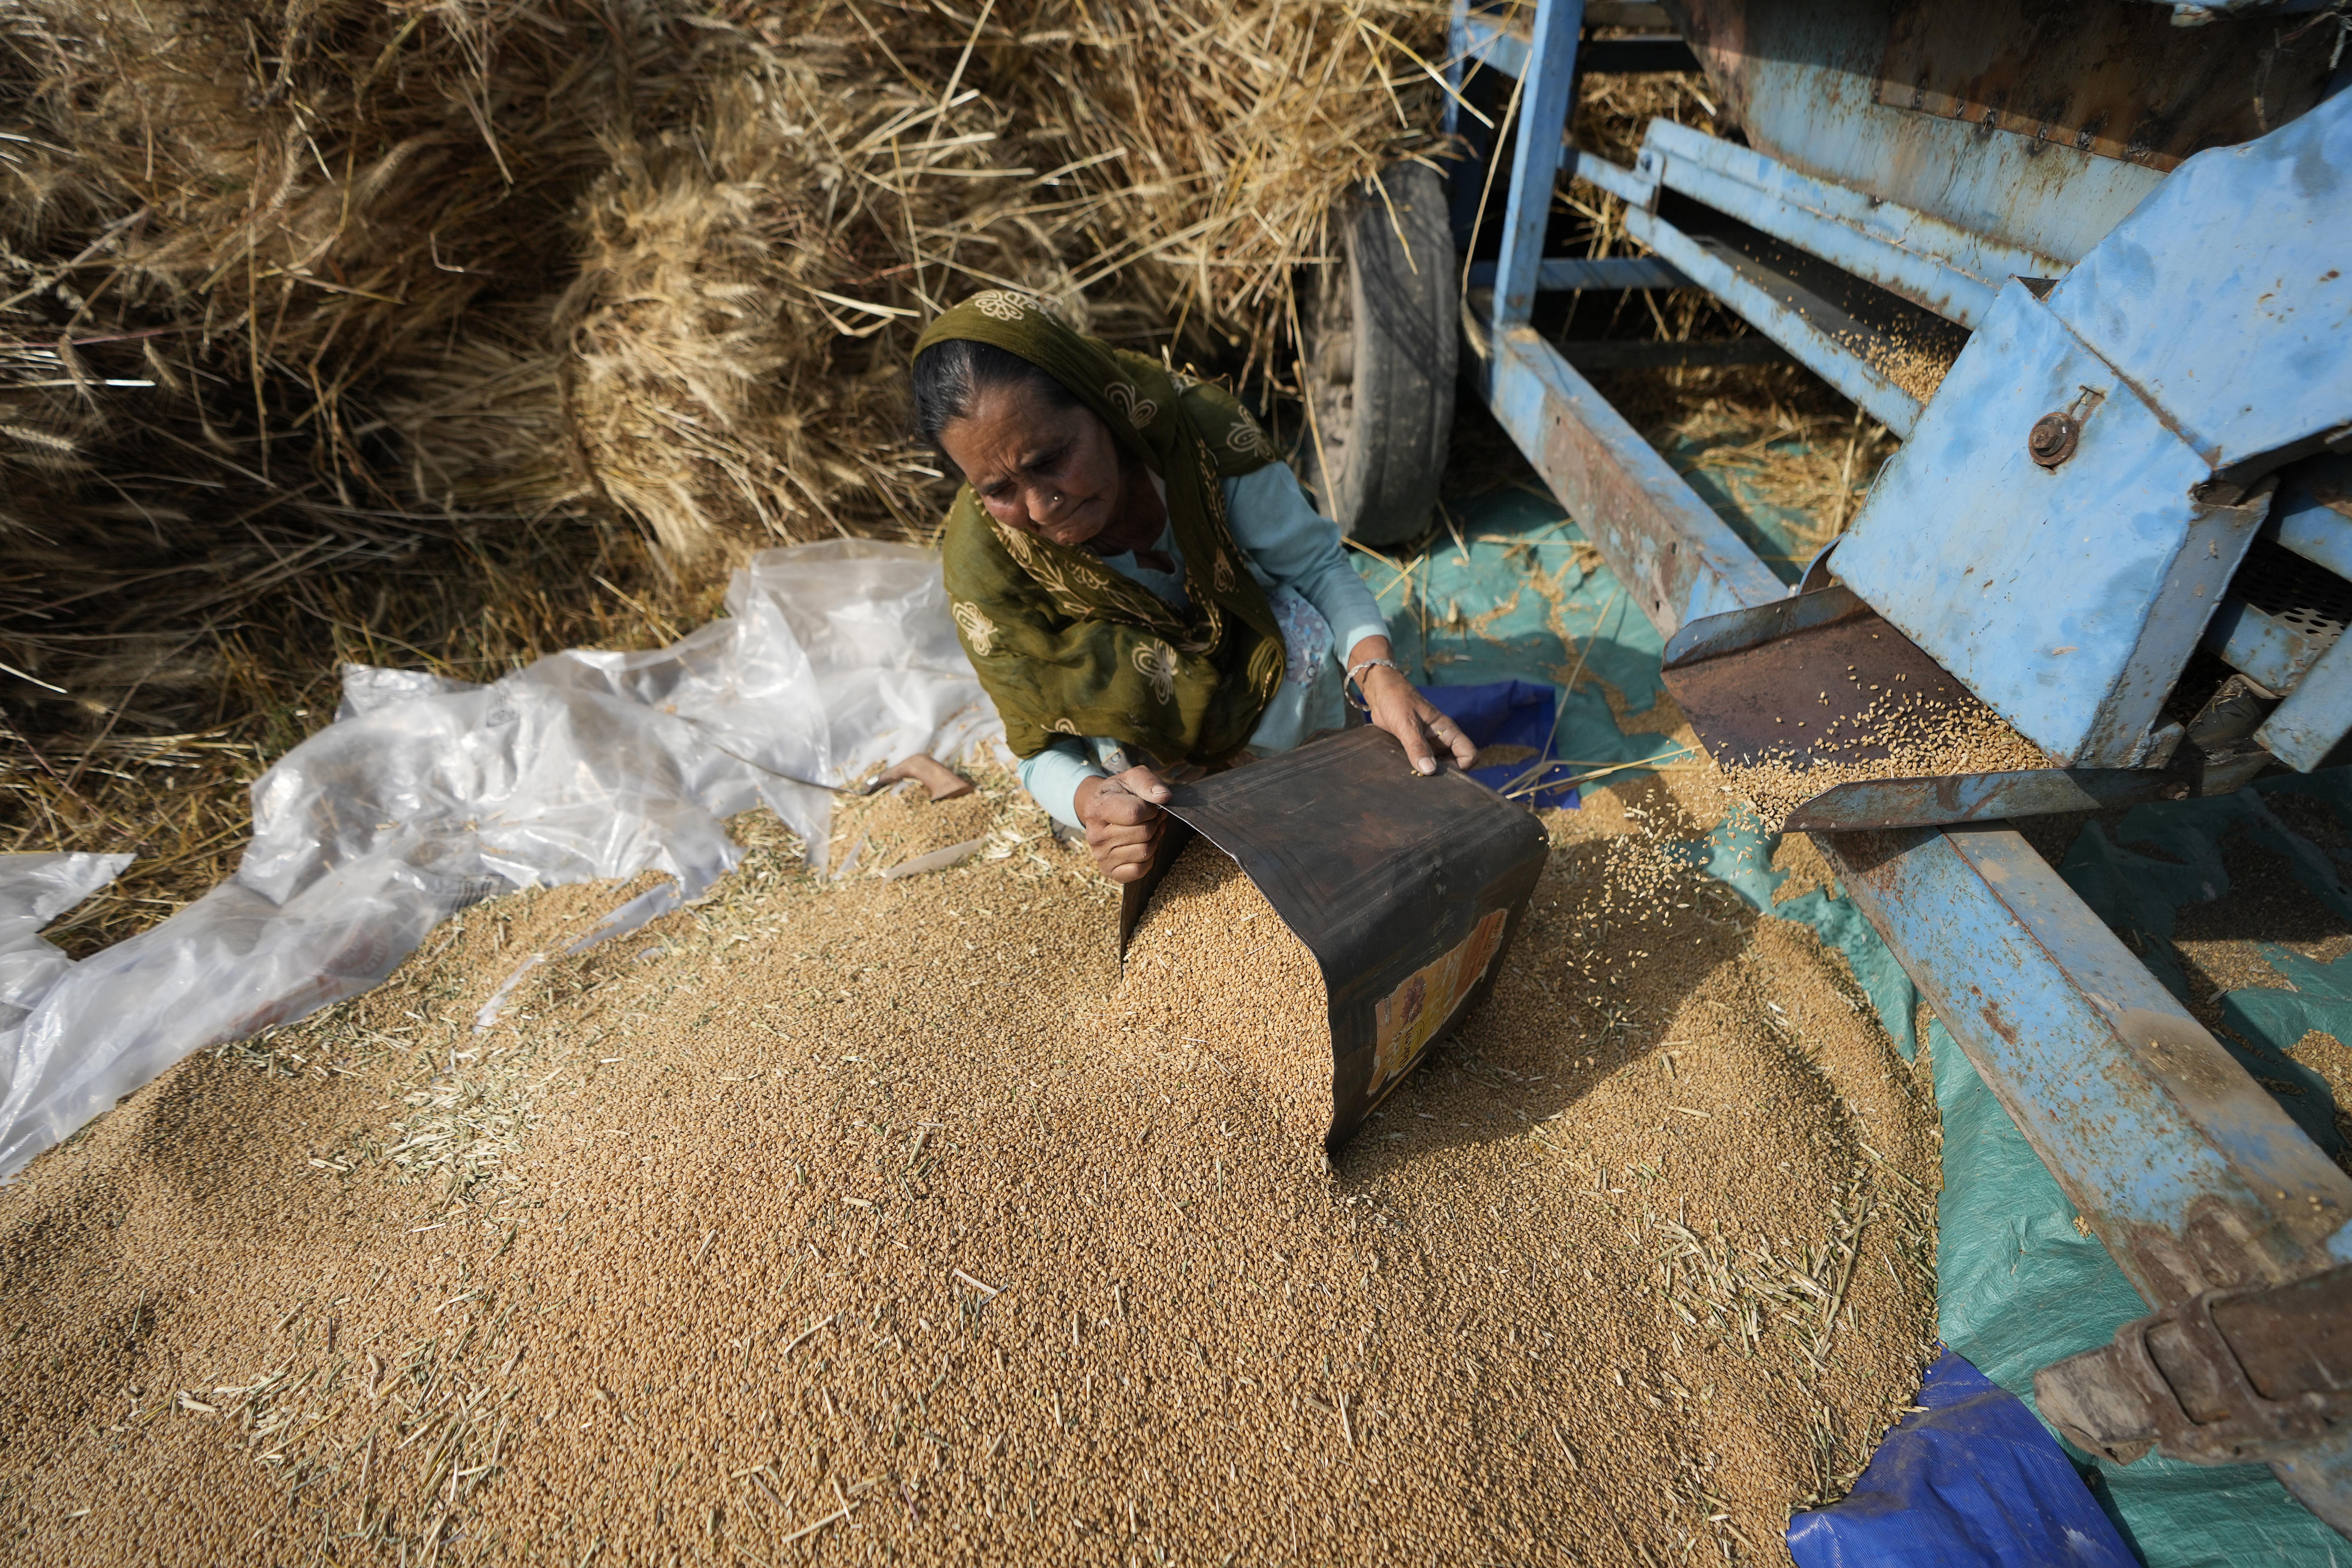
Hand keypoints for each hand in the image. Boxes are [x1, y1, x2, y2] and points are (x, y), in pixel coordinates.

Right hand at [1074, 765, 1171, 882]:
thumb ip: (1148, 783)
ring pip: (1144, 851)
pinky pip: (1139, 870)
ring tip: (1148, 829)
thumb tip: (1164, 797)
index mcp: (1097, 809)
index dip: (1151, 809)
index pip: (1135, 813)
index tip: (1150, 805)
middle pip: (1143, 833)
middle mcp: (1095, 835)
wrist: (1103, 808)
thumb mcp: (1132, 778)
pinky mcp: (1109, 871)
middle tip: (1151, 817)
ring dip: (1153, 839)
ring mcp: (1100, 856)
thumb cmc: (1121, 793)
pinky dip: (1148, 858)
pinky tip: (1142, 845)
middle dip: (1154, 823)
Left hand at [1358, 663, 1476, 775]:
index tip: (1441, 774)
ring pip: (1439, 765)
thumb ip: (1417, 747)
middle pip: (1455, 763)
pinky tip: (1406, 771)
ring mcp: (1429, 743)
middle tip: (1425, 779)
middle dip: (1444, 774)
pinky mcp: (1415, 746)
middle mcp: (1441, 739)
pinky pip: (1423, 762)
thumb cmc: (1396, 700)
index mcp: (1447, 730)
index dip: (1462, 767)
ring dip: (1429, 772)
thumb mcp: (1406, 724)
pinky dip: (1418, 768)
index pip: (1469, 754)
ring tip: (1414, 776)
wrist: (1380, 692)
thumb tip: (1429, 770)